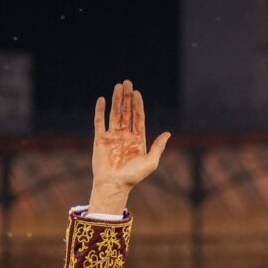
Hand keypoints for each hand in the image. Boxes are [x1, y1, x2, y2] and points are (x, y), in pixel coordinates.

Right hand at [89, 80, 170, 213]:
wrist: (114, 185)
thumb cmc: (133, 176)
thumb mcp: (151, 162)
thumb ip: (158, 147)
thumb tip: (168, 133)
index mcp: (137, 140)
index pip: (138, 118)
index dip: (138, 105)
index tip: (137, 93)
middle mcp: (125, 136)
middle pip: (126, 112)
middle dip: (127, 97)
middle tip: (127, 82)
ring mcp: (112, 136)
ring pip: (114, 113)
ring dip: (116, 100)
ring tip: (118, 86)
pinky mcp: (100, 139)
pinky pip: (99, 122)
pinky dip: (100, 110)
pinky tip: (102, 99)